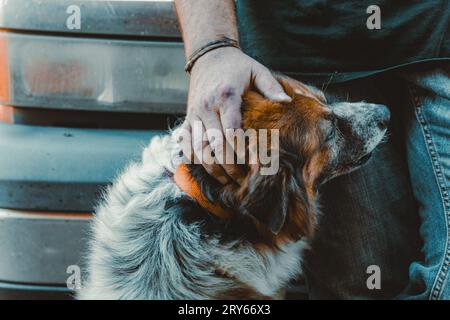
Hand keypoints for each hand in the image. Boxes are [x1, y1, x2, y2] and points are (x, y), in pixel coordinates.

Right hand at [179, 47, 291, 184]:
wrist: (208, 57)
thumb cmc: (237, 66)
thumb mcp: (257, 70)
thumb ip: (271, 87)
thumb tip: (287, 102)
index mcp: (226, 95)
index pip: (231, 130)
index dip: (241, 151)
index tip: (253, 165)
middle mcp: (207, 107)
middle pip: (215, 145)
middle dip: (229, 167)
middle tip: (242, 180)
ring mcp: (194, 114)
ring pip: (198, 149)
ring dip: (211, 168)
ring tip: (226, 180)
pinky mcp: (187, 118)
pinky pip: (186, 144)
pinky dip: (193, 159)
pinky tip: (207, 170)